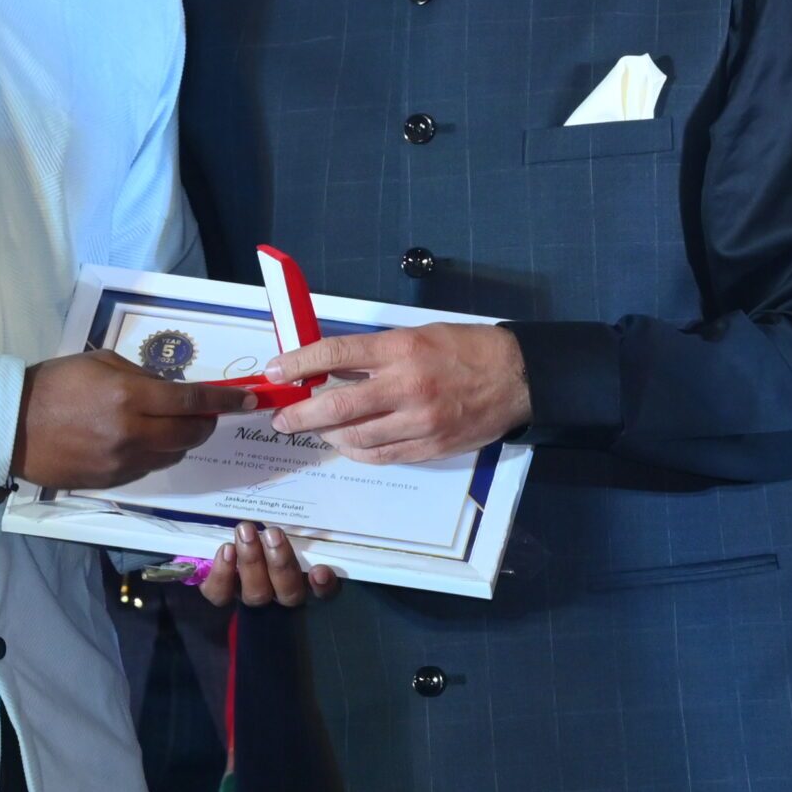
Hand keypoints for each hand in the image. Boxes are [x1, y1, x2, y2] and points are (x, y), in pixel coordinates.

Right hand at [13, 352, 254, 489]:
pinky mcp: (112, 481)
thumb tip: (173, 390)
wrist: (12, 425)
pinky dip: (155, 454)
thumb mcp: (100, 363)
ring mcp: (123, 462)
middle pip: (190, 434)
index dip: (224, 401)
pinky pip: (148, 468)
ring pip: (172, 455)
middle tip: (207, 413)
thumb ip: (141, 377)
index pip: (192, 400)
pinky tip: (142, 441)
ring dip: (181, 440)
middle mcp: (132, 433)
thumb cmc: (54, 383)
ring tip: (171, 425)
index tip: (247, 400)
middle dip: (207, 423)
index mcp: (130, 397)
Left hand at [198, 520, 341, 608]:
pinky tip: (225, 550)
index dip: (324, 587)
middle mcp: (277, 590)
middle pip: (288, 593)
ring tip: (245, 530)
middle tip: (273, 532)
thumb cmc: (259, 517)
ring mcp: (247, 593)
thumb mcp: (280, 513)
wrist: (213, 533)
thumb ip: (296, 512)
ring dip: (252, 562)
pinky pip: (220, 594)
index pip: (322, 591)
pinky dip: (224, 574)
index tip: (320, 570)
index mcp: (300, 575)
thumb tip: (314, 475)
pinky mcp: (219, 592)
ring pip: (257, 594)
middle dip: (281, 563)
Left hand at [266, 322, 529, 464]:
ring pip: (356, 438)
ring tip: (316, 428)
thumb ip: (373, 353)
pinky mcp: (430, 448)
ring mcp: (419, 422)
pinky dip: (356, 451)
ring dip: (327, 435)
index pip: (336, 354)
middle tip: (282, 418)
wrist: (516, 377)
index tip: (275, 371)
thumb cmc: (464, 348)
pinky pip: (380, 455)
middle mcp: (407, 386)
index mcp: (401, 349)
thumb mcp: (415, 336)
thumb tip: (328, 366)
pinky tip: (347, 442)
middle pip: (338, 406)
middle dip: (301, 415)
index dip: (298, 364)